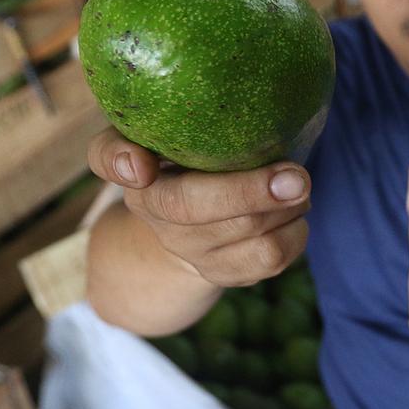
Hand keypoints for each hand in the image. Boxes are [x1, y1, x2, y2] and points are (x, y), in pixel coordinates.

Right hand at [87, 128, 310, 287]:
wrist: (189, 230)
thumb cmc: (186, 168)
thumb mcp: (159, 139)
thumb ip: (136, 134)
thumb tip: (137, 166)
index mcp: (140, 174)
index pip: (110, 160)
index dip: (122, 162)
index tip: (141, 168)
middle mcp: (158, 217)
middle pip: (195, 208)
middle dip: (252, 192)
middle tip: (297, 176)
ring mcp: (193, 252)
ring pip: (246, 239)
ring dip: (287, 211)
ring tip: (298, 188)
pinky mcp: (227, 273)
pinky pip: (271, 259)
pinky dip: (294, 233)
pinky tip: (294, 214)